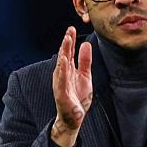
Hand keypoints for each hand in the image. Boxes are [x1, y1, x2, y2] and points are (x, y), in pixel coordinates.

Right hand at [51, 26, 92, 146]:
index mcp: (68, 70)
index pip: (68, 52)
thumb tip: (85, 44)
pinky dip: (62, 69)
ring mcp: (60, 83)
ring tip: (67, 40)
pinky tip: (64, 60)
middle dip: (66, 43)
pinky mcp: (60, 93)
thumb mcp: (85, 76)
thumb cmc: (78, 98)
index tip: (72, 28)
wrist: (74, 118)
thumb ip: (85, 61)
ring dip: (64, 52)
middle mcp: (62, 74)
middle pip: (64, 55)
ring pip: (61, 64)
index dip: (69, 41)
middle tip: (69, 30)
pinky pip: (61, 79)